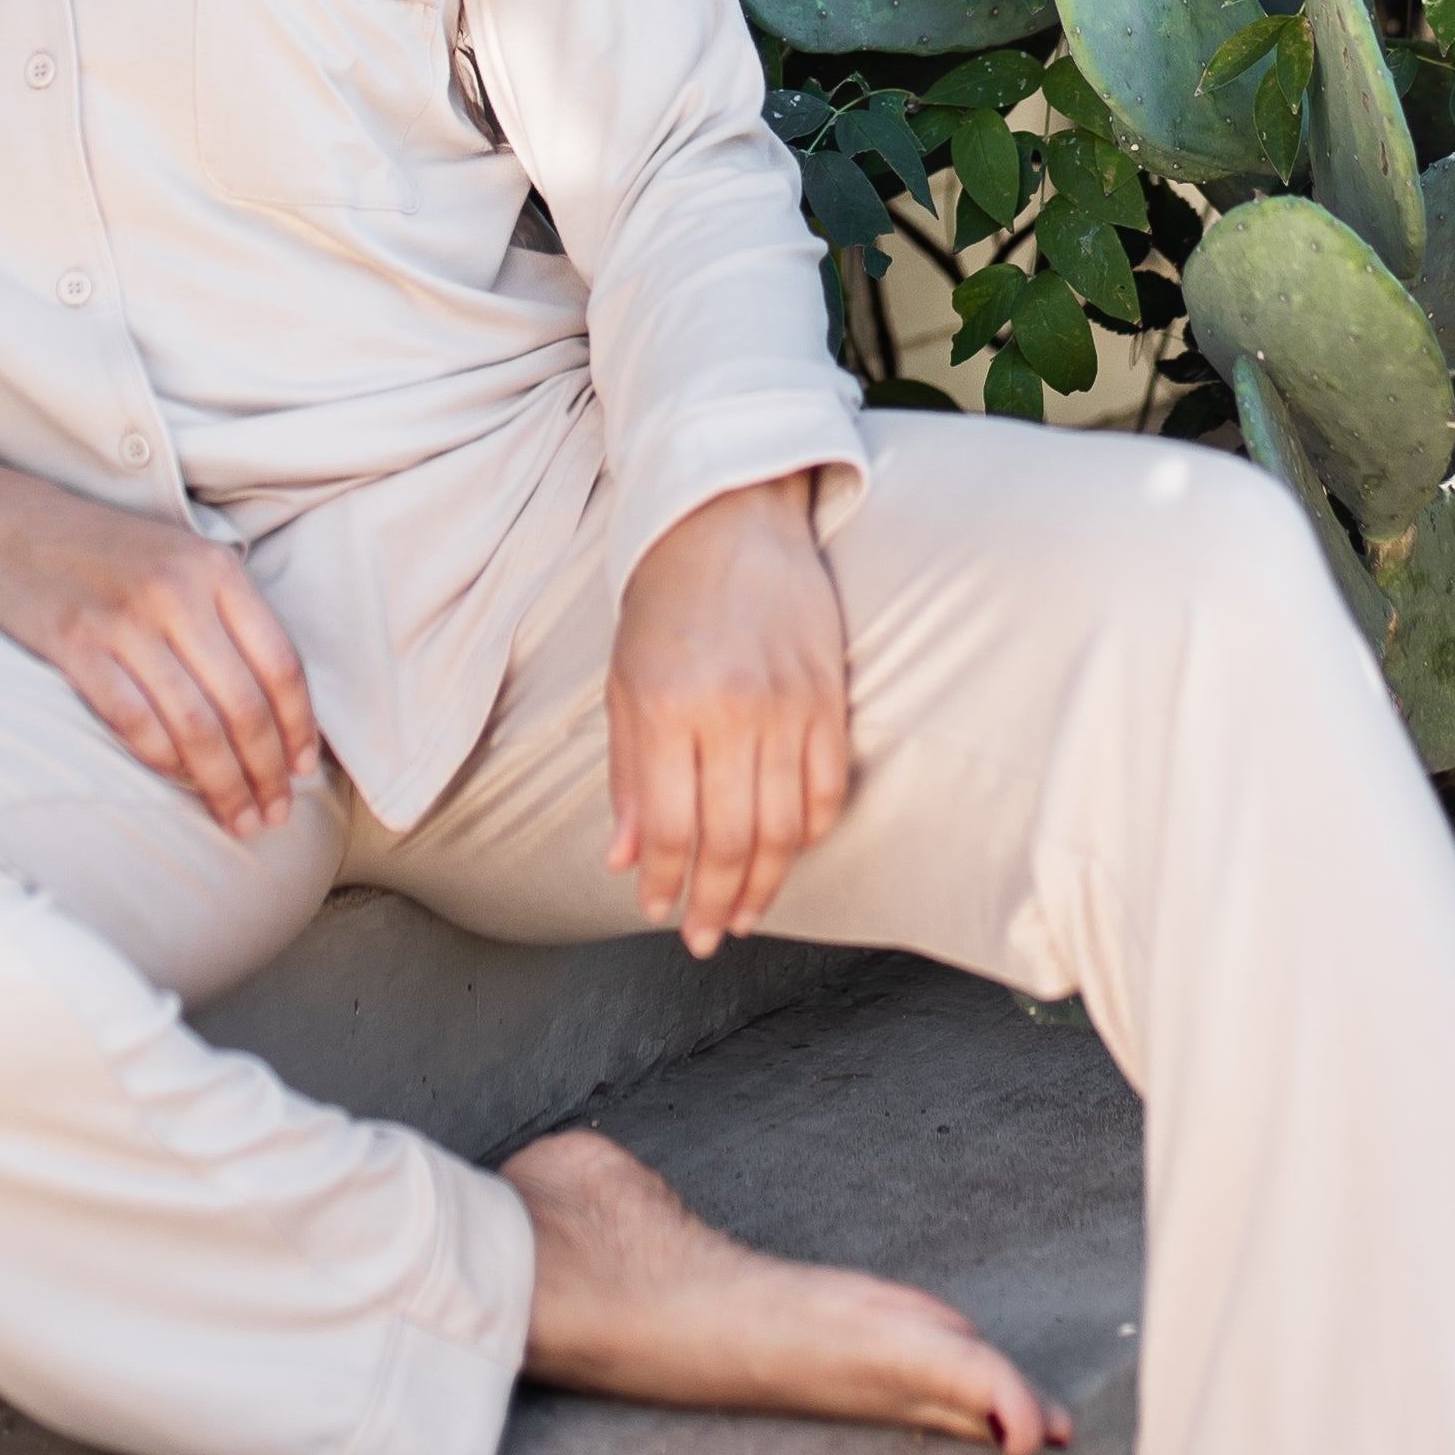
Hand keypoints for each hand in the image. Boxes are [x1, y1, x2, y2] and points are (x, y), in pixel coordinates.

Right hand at [0, 462, 319, 834]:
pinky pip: (134, 722)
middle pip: (244, 705)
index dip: (299, 728)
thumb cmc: (107, 554)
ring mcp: (124, 620)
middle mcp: (177, 592)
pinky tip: (178, 784)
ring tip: (239, 818)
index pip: (281, 664)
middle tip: (276, 814)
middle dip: (267, 772)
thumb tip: (279, 708)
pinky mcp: (74, 646)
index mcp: (216, 569)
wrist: (9, 526)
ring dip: (223, 783)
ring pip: (195, 725)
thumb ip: (229, 616)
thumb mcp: (182, 559)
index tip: (304, 771)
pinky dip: (163, 761)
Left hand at [607, 473, 850, 957]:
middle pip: (730, 838)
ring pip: (784, 824)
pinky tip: (790, 852)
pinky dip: (810, 830)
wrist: (729, 519)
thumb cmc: (665, 599)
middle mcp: (731, 711)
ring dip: (764, 881)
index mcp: (667, 706)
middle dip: (714, 900)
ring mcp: (789, 704)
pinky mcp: (830, 694)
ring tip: (744, 912)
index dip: (665, 881)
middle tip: (704, 935)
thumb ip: (628, 773)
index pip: (670, 826)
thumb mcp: (624, 681)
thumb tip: (625, 859)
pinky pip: (828, 785)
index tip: (659, 911)